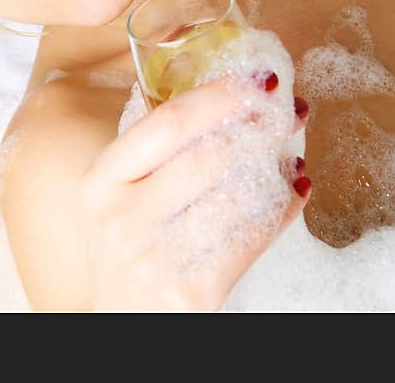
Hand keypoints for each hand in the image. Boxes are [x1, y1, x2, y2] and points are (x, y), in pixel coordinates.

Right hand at [80, 73, 309, 311]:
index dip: (218, 96)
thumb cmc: (129, 241)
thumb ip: (153, 146)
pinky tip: (294, 188)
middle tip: (285, 107)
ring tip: (290, 146)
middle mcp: (121, 220)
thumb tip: (223, 88)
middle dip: (258, 125)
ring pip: (237, 197)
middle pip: (208, 156)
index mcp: (100, 183)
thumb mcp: (117, 193)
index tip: (255, 78)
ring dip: (275, 165)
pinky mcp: (193, 292)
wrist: (124, 317)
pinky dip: (283, 208)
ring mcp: (156, 259)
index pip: (165, 124)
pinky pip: (252, 238)